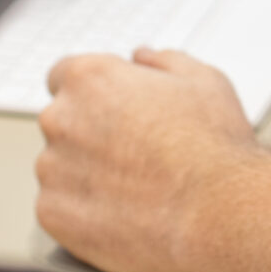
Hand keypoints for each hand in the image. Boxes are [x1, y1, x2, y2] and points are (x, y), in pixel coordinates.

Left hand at [36, 48, 252, 271]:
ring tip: (134, 188)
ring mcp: (52, 169)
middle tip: (135, 152)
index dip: (93, 92)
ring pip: (59, 167)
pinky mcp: (52, 213)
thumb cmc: (213, 147)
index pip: (64, 75)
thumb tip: (143, 57)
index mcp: (91, 79)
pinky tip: (122, 212)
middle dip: (91, 133)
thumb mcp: (203, 80)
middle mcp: (61, 119)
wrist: (218, 214)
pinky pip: (59, 207)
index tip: (112, 110)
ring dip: (86, 174)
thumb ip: (162, 60)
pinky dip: (82, 211)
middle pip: (63, 122)